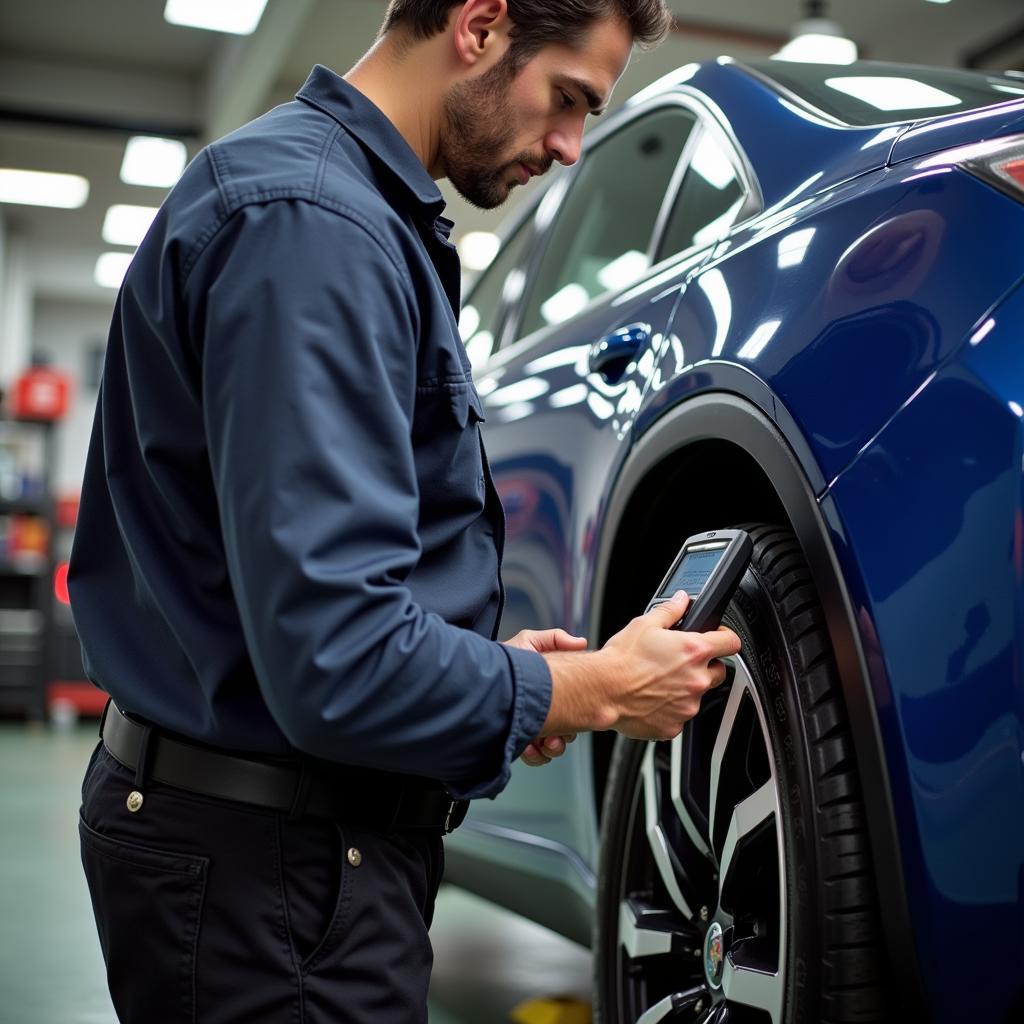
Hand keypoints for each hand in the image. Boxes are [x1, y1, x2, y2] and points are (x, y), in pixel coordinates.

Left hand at [503, 628, 586, 766]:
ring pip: (553, 746)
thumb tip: (581, 642)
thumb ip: (555, 639)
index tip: (576, 715)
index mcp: (553, 691)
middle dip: (566, 734)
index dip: (579, 712)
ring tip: (545, 741)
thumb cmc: (504, 659)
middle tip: (558, 733)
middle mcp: (545, 710)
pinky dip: (536, 755)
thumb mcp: (529, 642)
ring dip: (553, 747)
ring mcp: (532, 726)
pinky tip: (530, 746)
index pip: (576, 705)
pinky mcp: (518, 739)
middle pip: (569, 730)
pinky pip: (534, 756)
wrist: (479, 676)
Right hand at [600, 591, 740, 741]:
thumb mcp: (644, 624)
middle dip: (705, 666)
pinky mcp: (675, 725)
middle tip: (681, 662)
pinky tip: (652, 698)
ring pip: (698, 695)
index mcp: (694, 651)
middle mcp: (696, 679)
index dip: (725, 638)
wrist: (602, 690)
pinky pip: (680, 715)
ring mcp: (688, 705)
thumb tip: (681, 600)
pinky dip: (670, 709)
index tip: (718, 639)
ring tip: (659, 681)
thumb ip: (670, 611)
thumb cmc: (621, 660)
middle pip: (719, 671)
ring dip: (686, 688)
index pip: (731, 643)